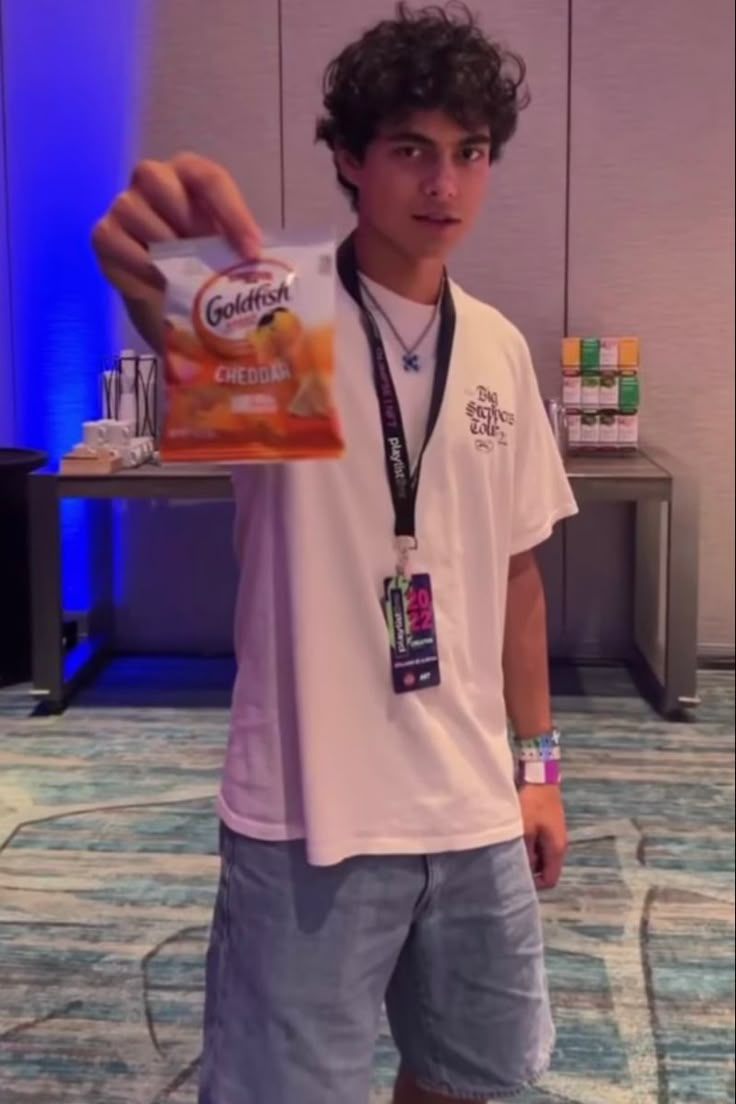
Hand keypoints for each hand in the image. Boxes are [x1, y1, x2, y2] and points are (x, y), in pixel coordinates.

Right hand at [91, 152, 261, 301]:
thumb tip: (256, 261)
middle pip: (159, 183)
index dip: (232, 213)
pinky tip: (163, 283)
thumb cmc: (203, 261)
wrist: (169, 295)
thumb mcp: (227, 249)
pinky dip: (143, 265)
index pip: (208, 178)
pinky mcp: (104, 234)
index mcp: (188, 173)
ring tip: (188, 275)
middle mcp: (150, 178)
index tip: (252, 250)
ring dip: (166, 248)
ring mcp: (123, 204)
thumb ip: (239, 244)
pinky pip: (119, 243)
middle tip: (211, 259)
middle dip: (188, 223)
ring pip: (136, 212)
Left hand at [518, 783, 567, 890]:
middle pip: (545, 869)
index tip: (516, 878)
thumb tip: (522, 871)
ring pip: (541, 856)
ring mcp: (555, 834)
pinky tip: (516, 836)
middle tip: (510, 862)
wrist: (540, 775)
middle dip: (529, 870)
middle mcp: (560, 845)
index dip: (533, 885)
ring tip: (510, 848)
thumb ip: (524, 853)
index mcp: (557, 850)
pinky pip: (539, 844)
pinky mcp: (549, 825)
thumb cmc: (532, 804)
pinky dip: (529, 844)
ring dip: (528, 856)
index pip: (550, 881)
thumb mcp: (524, 830)